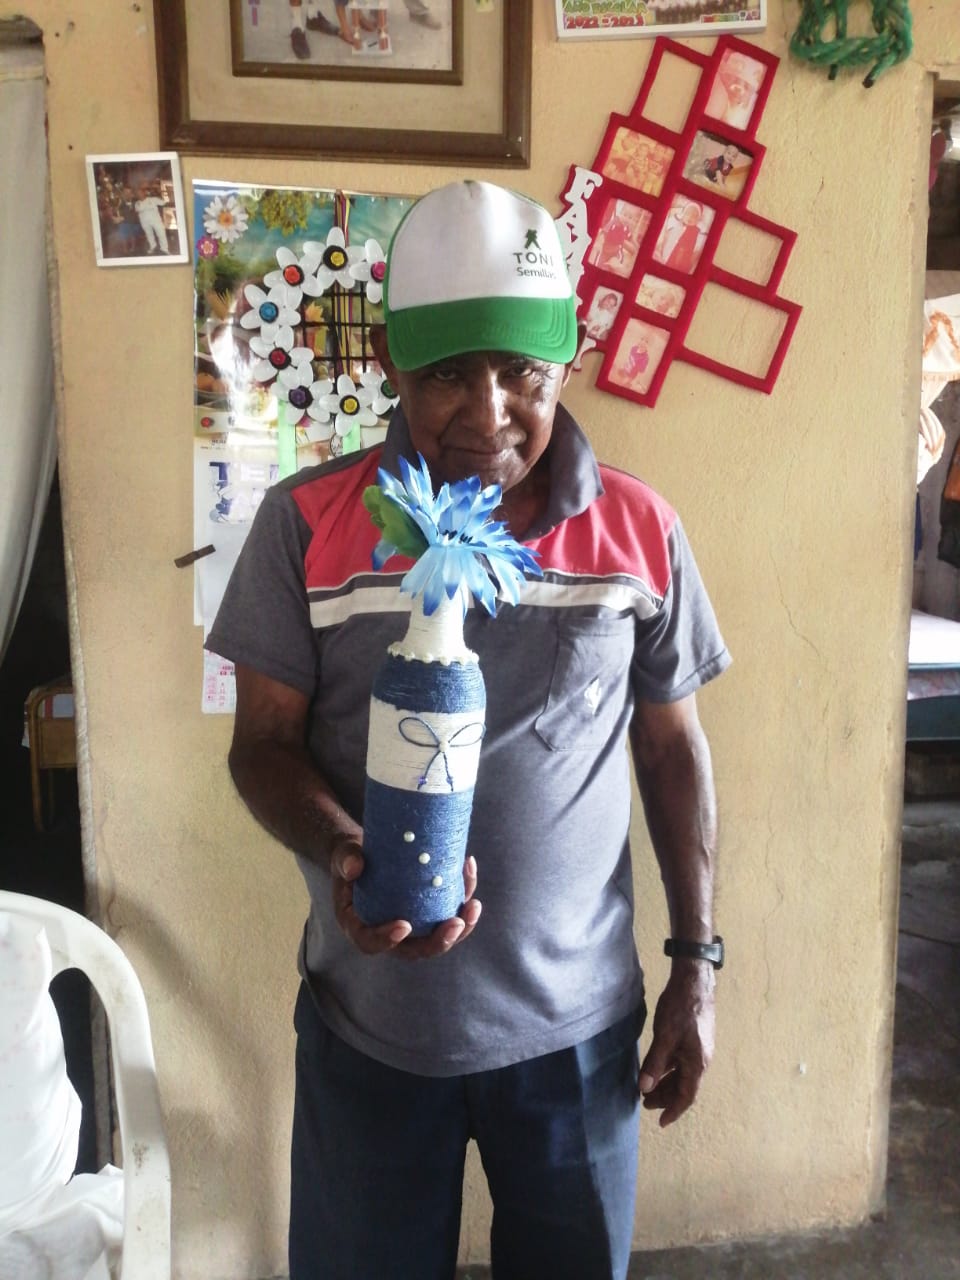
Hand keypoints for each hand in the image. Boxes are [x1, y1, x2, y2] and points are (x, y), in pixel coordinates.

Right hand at [331, 838, 481, 959]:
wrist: (365, 852)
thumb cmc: (351, 856)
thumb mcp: (344, 855)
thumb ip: (346, 860)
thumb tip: (354, 866)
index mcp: (359, 925)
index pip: (370, 943)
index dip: (387, 940)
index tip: (404, 925)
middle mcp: (386, 932)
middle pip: (413, 949)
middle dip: (438, 941)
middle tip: (456, 923)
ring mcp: (411, 925)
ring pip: (436, 937)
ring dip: (460, 927)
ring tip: (474, 906)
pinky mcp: (426, 913)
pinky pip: (446, 913)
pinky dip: (461, 896)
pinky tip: (468, 867)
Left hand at [638, 963, 714, 1126]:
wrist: (695, 981)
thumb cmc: (681, 1008)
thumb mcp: (664, 1036)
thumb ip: (655, 1063)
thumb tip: (645, 1088)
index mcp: (697, 1063)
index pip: (686, 1096)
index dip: (673, 1110)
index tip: (660, 1122)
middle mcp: (701, 1060)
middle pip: (684, 1087)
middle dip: (665, 1097)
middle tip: (644, 1103)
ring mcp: (698, 1049)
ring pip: (682, 1074)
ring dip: (666, 1083)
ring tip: (648, 1089)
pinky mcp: (694, 1039)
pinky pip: (681, 1062)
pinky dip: (669, 1069)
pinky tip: (656, 1068)